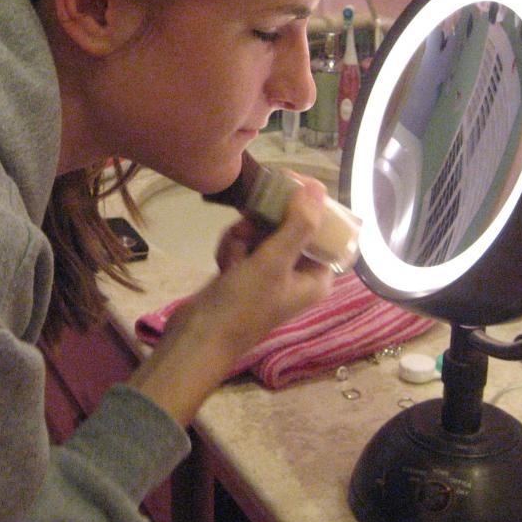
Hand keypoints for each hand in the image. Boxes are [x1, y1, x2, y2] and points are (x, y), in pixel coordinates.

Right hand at [126, 175, 333, 424]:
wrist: (197, 337)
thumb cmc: (243, 304)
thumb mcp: (273, 262)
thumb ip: (298, 224)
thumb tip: (318, 188)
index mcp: (316, 278)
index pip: (324, 229)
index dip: (308, 206)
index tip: (288, 184)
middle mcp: (297, 275)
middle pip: (289, 227)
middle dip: (263, 226)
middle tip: (247, 230)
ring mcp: (270, 274)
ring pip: (261, 232)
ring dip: (242, 238)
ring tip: (231, 258)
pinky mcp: (245, 273)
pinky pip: (243, 245)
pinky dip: (231, 249)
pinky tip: (222, 264)